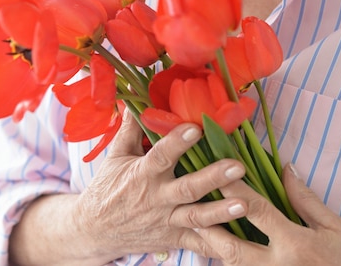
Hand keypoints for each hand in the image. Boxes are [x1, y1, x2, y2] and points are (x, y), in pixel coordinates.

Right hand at [74, 111, 248, 261]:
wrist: (97, 230)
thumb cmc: (109, 187)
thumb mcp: (117, 155)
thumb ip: (131, 127)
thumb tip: (135, 95)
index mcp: (142, 174)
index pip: (161, 156)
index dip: (178, 142)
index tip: (196, 128)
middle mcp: (156, 198)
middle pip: (188, 188)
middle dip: (213, 177)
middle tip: (238, 166)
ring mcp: (166, 221)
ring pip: (197, 217)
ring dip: (221, 212)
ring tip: (244, 204)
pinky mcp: (173, 238)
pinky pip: (198, 243)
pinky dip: (217, 244)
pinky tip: (239, 240)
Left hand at [195, 163, 340, 264]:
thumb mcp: (335, 227)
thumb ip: (305, 199)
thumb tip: (285, 169)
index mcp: (296, 245)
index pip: (256, 211)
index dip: (232, 189)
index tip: (215, 170)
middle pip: (234, 250)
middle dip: (210, 229)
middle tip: (190, 209)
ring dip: (215, 250)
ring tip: (198, 230)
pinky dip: (232, 264)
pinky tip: (221, 251)